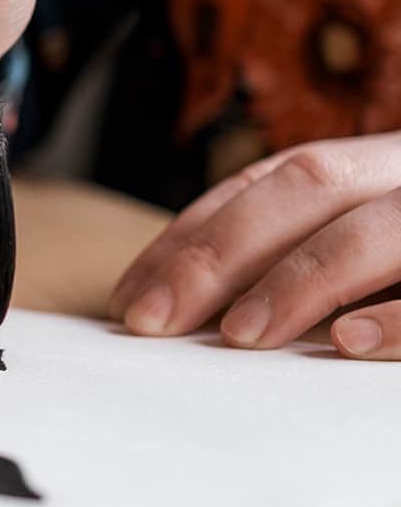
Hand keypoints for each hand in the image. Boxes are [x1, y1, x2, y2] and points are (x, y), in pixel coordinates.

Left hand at [110, 133, 400, 359]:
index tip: (132, 295)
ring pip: (377, 226)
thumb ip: (289, 255)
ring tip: (238, 333)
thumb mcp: (358, 244)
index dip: (193, 233)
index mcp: (373, 164)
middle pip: (311, 185)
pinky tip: (349, 341)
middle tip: (155, 319)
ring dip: (298, 278)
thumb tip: (184, 307)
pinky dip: (398, 318)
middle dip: (220, 251)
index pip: (265, 182)